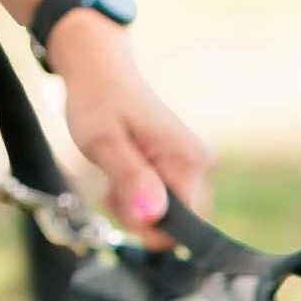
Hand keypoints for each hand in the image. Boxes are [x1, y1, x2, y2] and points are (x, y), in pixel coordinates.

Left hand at [50, 10, 213, 247]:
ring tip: (114, 181)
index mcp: (188, 160)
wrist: (101, 71)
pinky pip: (170, 203)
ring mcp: (197, 167)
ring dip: (140, 211)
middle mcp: (202, 165)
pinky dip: (143, 201)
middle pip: (183, 224)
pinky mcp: (187, 169)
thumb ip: (130, 179)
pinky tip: (124, 178)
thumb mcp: (103, 143)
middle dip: (144, 220)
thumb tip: (151, 216)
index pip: (189, 225)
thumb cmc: (98, 101)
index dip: (153, 229)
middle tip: (111, 191)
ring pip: (175, 216)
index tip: (120, 208)